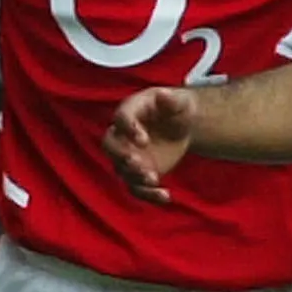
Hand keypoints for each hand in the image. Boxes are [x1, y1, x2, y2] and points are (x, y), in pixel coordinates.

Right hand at [104, 86, 197, 200]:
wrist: (181, 126)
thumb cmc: (176, 109)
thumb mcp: (180, 102)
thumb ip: (172, 100)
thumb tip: (164, 95)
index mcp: (129, 112)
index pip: (120, 119)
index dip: (128, 128)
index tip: (144, 139)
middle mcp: (122, 135)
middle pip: (110, 146)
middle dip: (121, 155)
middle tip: (138, 163)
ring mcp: (128, 156)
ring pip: (122, 170)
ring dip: (135, 177)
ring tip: (155, 180)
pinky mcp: (138, 173)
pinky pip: (137, 188)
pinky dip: (149, 195)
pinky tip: (166, 196)